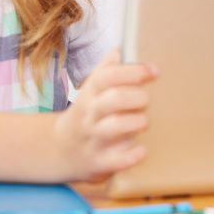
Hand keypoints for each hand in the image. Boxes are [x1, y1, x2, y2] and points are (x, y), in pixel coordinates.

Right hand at [53, 50, 155, 180]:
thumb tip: (118, 51)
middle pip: (113, 99)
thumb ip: (105, 72)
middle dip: (136, 97)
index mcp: (89, 94)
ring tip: (143, 122)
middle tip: (145, 101)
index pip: (108, 76)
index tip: (154, 71)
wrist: (59, 150)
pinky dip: (133, 154)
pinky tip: (142, 149)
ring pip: (114, 127)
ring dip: (136, 122)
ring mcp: (93, 139)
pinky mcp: (98, 162)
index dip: (133, 71)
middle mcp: (89, 115)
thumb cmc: (85, 116)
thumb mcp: (89, 91)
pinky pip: (117, 160)